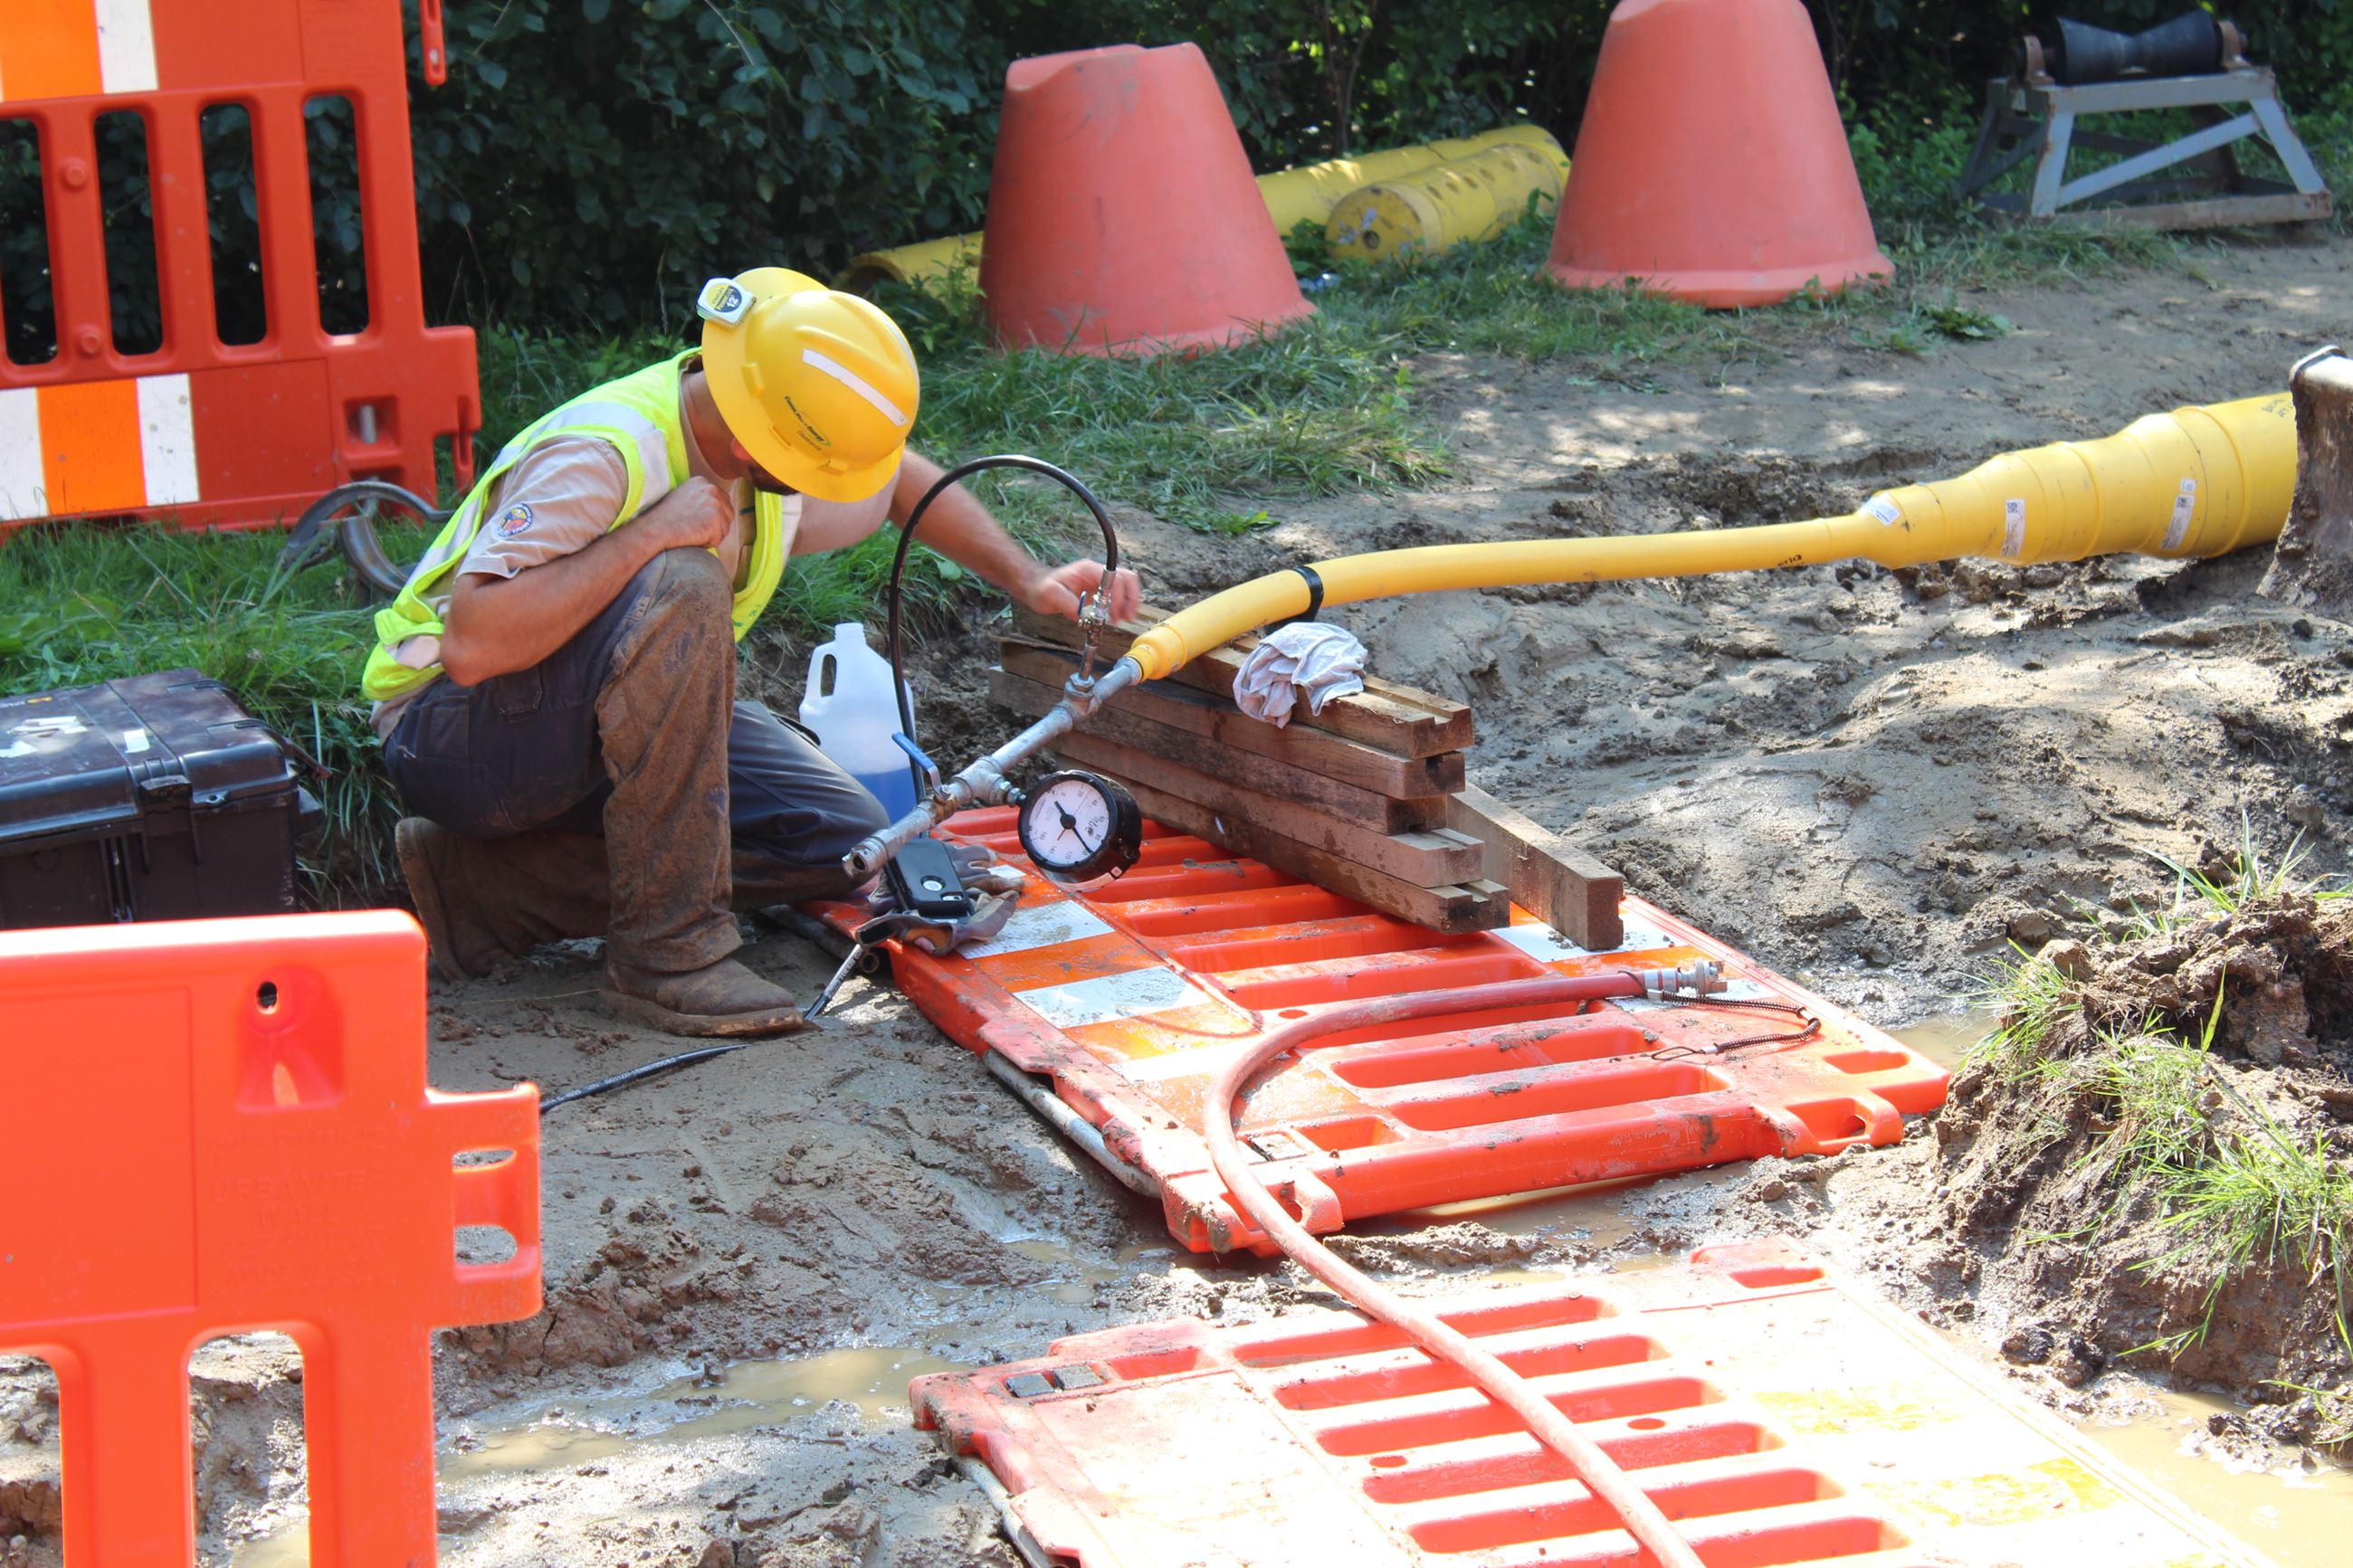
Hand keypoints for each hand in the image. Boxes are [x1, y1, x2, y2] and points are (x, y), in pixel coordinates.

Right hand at [641, 475, 736, 552]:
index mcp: (702, 482)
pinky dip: (707, 543)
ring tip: (690, 531)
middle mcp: (711, 489)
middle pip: (728, 515)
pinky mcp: (716, 519)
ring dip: (710, 536)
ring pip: (724, 529)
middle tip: (693, 528)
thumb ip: (700, 500)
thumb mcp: (682, 499)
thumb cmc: (664, 519)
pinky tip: (692, 537)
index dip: (712, 517)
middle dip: (715, 526)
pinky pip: (718, 540)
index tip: (697, 521)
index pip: (723, 502)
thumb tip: (714, 512)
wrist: (654, 529)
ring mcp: (714, 503)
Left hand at [1021, 558, 1142, 622]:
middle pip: (1126, 578)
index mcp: (1087, 570)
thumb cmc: (1042, 589)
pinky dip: (1123, 603)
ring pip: (1126, 584)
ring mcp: (1099, 579)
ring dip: (1130, 601)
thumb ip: (1067, 604)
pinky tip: (1118, 615)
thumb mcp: (1051, 596)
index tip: (1113, 614)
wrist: (1037, 587)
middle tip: (1127, 617)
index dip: (1117, 597)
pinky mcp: (1100, 589)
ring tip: (1125, 618)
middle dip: (1130, 598)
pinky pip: (1119, 592)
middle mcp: (1096, 572)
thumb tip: (1082, 615)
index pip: (1113, 578)